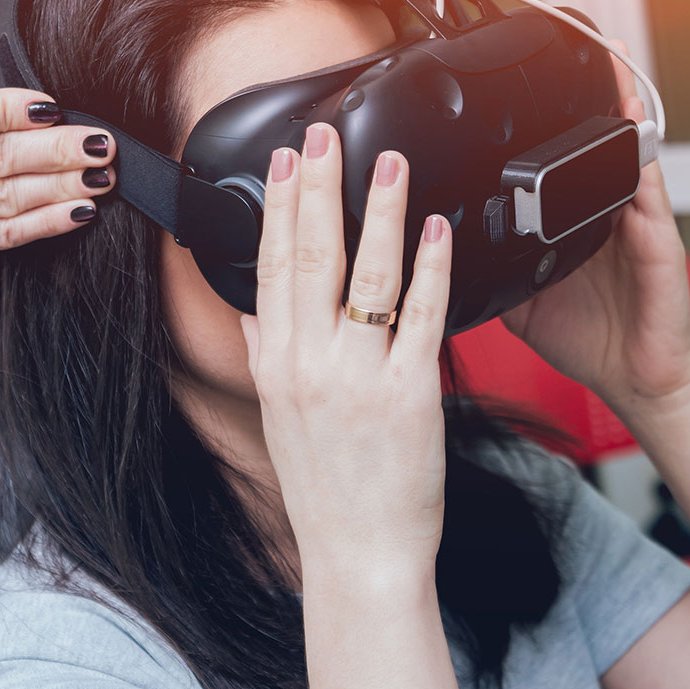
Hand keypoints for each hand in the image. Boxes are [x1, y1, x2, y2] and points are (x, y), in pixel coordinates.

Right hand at [0, 90, 114, 298]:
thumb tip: (34, 110)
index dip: (13, 112)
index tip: (56, 108)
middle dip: (57, 150)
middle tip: (102, 143)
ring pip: (6, 198)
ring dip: (62, 186)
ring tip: (101, 174)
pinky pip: (3, 235)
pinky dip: (46, 222)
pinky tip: (78, 211)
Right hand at [240, 122, 454, 572]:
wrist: (359, 553)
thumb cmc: (324, 489)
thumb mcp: (276, 416)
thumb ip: (265, 353)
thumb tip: (253, 308)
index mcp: (278, 363)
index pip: (274, 266)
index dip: (280, 206)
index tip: (285, 160)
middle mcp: (312, 363)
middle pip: (313, 256)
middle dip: (320, 187)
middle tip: (327, 135)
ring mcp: (360, 375)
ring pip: (368, 275)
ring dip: (378, 211)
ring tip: (388, 161)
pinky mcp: (410, 392)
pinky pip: (423, 317)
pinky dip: (431, 268)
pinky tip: (436, 229)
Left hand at [501, 44, 689, 414]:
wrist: (635, 376)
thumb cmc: (584, 335)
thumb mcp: (517, 299)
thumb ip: (484, 270)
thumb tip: (433, 255)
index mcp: (564, 222)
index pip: (549, 162)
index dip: (536, 123)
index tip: (513, 85)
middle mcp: (599, 211)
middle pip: (590, 140)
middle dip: (583, 90)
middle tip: (567, 39)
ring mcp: (631, 221)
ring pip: (623, 151)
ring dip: (619, 104)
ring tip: (609, 57)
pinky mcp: (658, 240)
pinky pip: (649, 190)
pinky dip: (641, 157)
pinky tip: (634, 127)